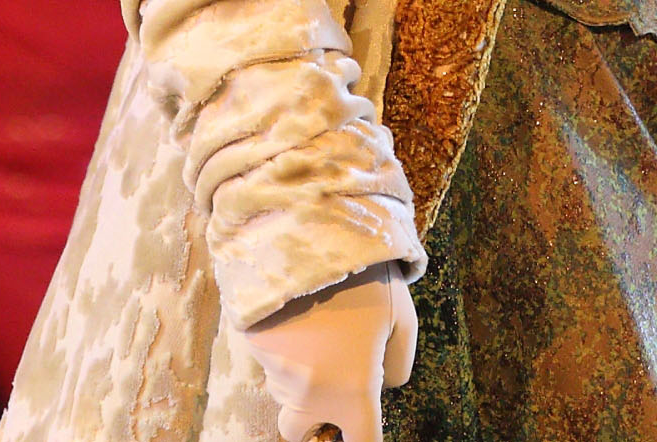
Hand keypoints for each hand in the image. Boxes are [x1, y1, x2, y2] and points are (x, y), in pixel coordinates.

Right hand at [244, 268, 416, 441]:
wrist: (310, 235)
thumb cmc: (366, 278)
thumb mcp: (403, 319)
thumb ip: (398, 364)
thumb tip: (383, 385)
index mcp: (353, 392)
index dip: (363, 441)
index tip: (360, 434)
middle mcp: (310, 394)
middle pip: (302, 431)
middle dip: (312, 418)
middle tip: (328, 384)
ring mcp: (276, 373)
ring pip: (284, 394)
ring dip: (298, 378)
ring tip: (317, 331)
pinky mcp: (253, 349)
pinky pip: (268, 363)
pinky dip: (282, 350)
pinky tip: (296, 317)